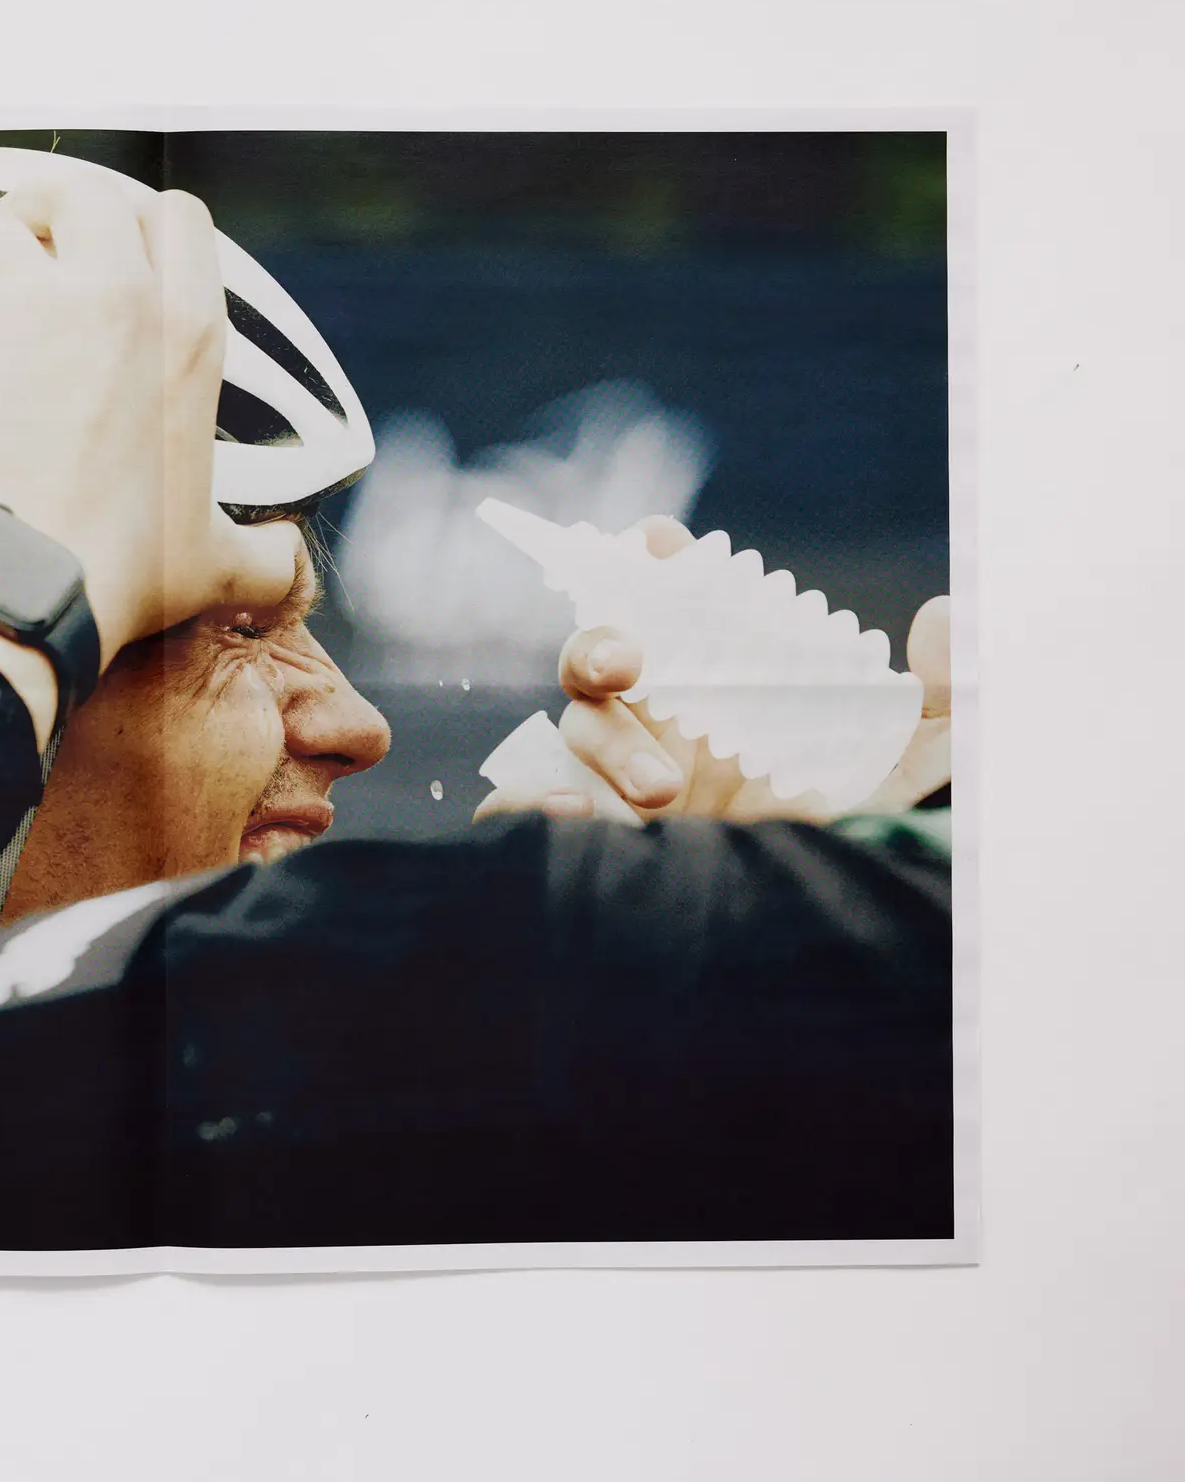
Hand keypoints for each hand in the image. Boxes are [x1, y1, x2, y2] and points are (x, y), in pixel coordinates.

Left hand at [0, 173, 301, 670]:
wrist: (31, 574)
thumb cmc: (124, 571)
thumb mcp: (217, 564)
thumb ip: (262, 558)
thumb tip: (291, 576)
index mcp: (189, 335)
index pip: (183, 225)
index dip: (149, 219)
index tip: (121, 230)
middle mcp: (115, 294)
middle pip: (81, 196)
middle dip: (46, 196)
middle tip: (17, 211)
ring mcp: (29, 298)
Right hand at [475, 516, 952, 824]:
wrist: (827, 938)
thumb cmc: (863, 839)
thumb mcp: (917, 766)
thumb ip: (947, 692)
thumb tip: (946, 615)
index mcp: (721, 681)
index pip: (674, 602)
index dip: (655, 563)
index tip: (656, 543)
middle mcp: (662, 718)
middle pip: (596, 655)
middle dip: (598, 646)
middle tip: (627, 664)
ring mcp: (623, 779)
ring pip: (576, 731)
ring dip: (606, 747)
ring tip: (658, 793)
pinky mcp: (599, 838)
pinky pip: (537, 806)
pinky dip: (533, 804)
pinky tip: (565, 817)